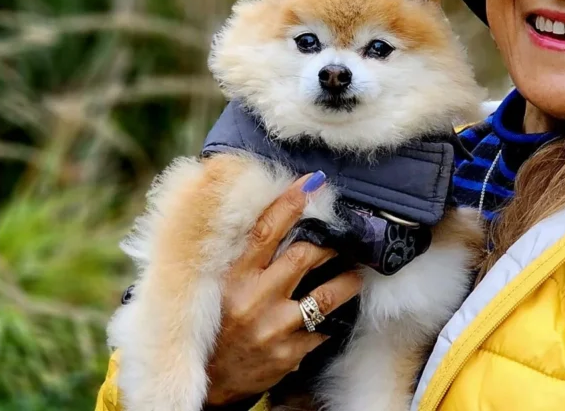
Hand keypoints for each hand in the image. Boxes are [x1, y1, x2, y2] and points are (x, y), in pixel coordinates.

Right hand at [204, 172, 362, 406]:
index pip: (265, 231)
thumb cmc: (214, 324)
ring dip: (346, 280)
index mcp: (232, 278)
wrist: (208, 381)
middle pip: (304, 256)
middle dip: (329, 242)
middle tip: (344, 236)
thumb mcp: (217, 286)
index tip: (312, 183)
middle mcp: (253, 300)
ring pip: (326, 295)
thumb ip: (242, 257)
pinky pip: (321, 330)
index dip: (290, 203)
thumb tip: (271, 216)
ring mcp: (273, 329)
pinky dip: (330, 322)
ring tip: (356, 274)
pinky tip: (336, 317)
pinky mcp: (288, 354)